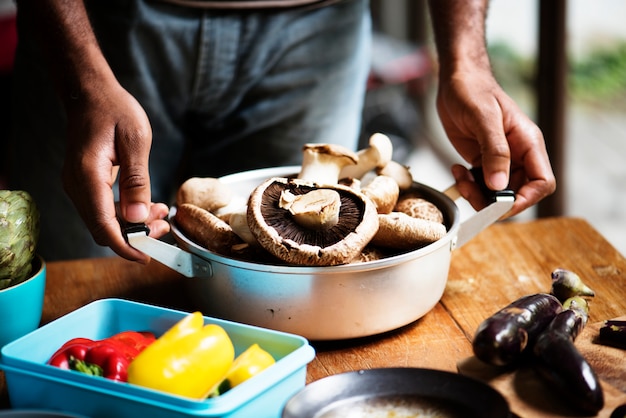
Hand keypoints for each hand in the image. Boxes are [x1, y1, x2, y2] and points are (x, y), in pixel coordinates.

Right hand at [61, 81, 169, 261]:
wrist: (91, 94)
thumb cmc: (114, 110)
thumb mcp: (135, 141)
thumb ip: (136, 181)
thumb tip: (137, 218)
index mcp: (88, 176)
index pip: (103, 225)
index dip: (125, 246)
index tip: (147, 257)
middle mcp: (77, 185)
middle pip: (102, 228)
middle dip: (134, 236)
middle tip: (164, 228)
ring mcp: (78, 185)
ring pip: (103, 220)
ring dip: (132, 225)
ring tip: (161, 215)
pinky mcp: (85, 184)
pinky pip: (103, 208)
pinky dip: (125, 213)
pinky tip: (147, 205)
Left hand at [435, 70, 555, 215]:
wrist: (456, 80)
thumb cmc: (473, 90)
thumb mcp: (484, 118)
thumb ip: (494, 152)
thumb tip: (499, 185)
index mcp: (528, 144)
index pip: (542, 182)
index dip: (525, 199)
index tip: (501, 204)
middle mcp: (518, 155)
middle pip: (518, 194)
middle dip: (494, 201)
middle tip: (471, 190)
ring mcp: (500, 160)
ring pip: (496, 193)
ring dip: (477, 194)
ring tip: (461, 177)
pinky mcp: (482, 161)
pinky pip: (480, 185)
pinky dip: (468, 185)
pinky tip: (457, 171)